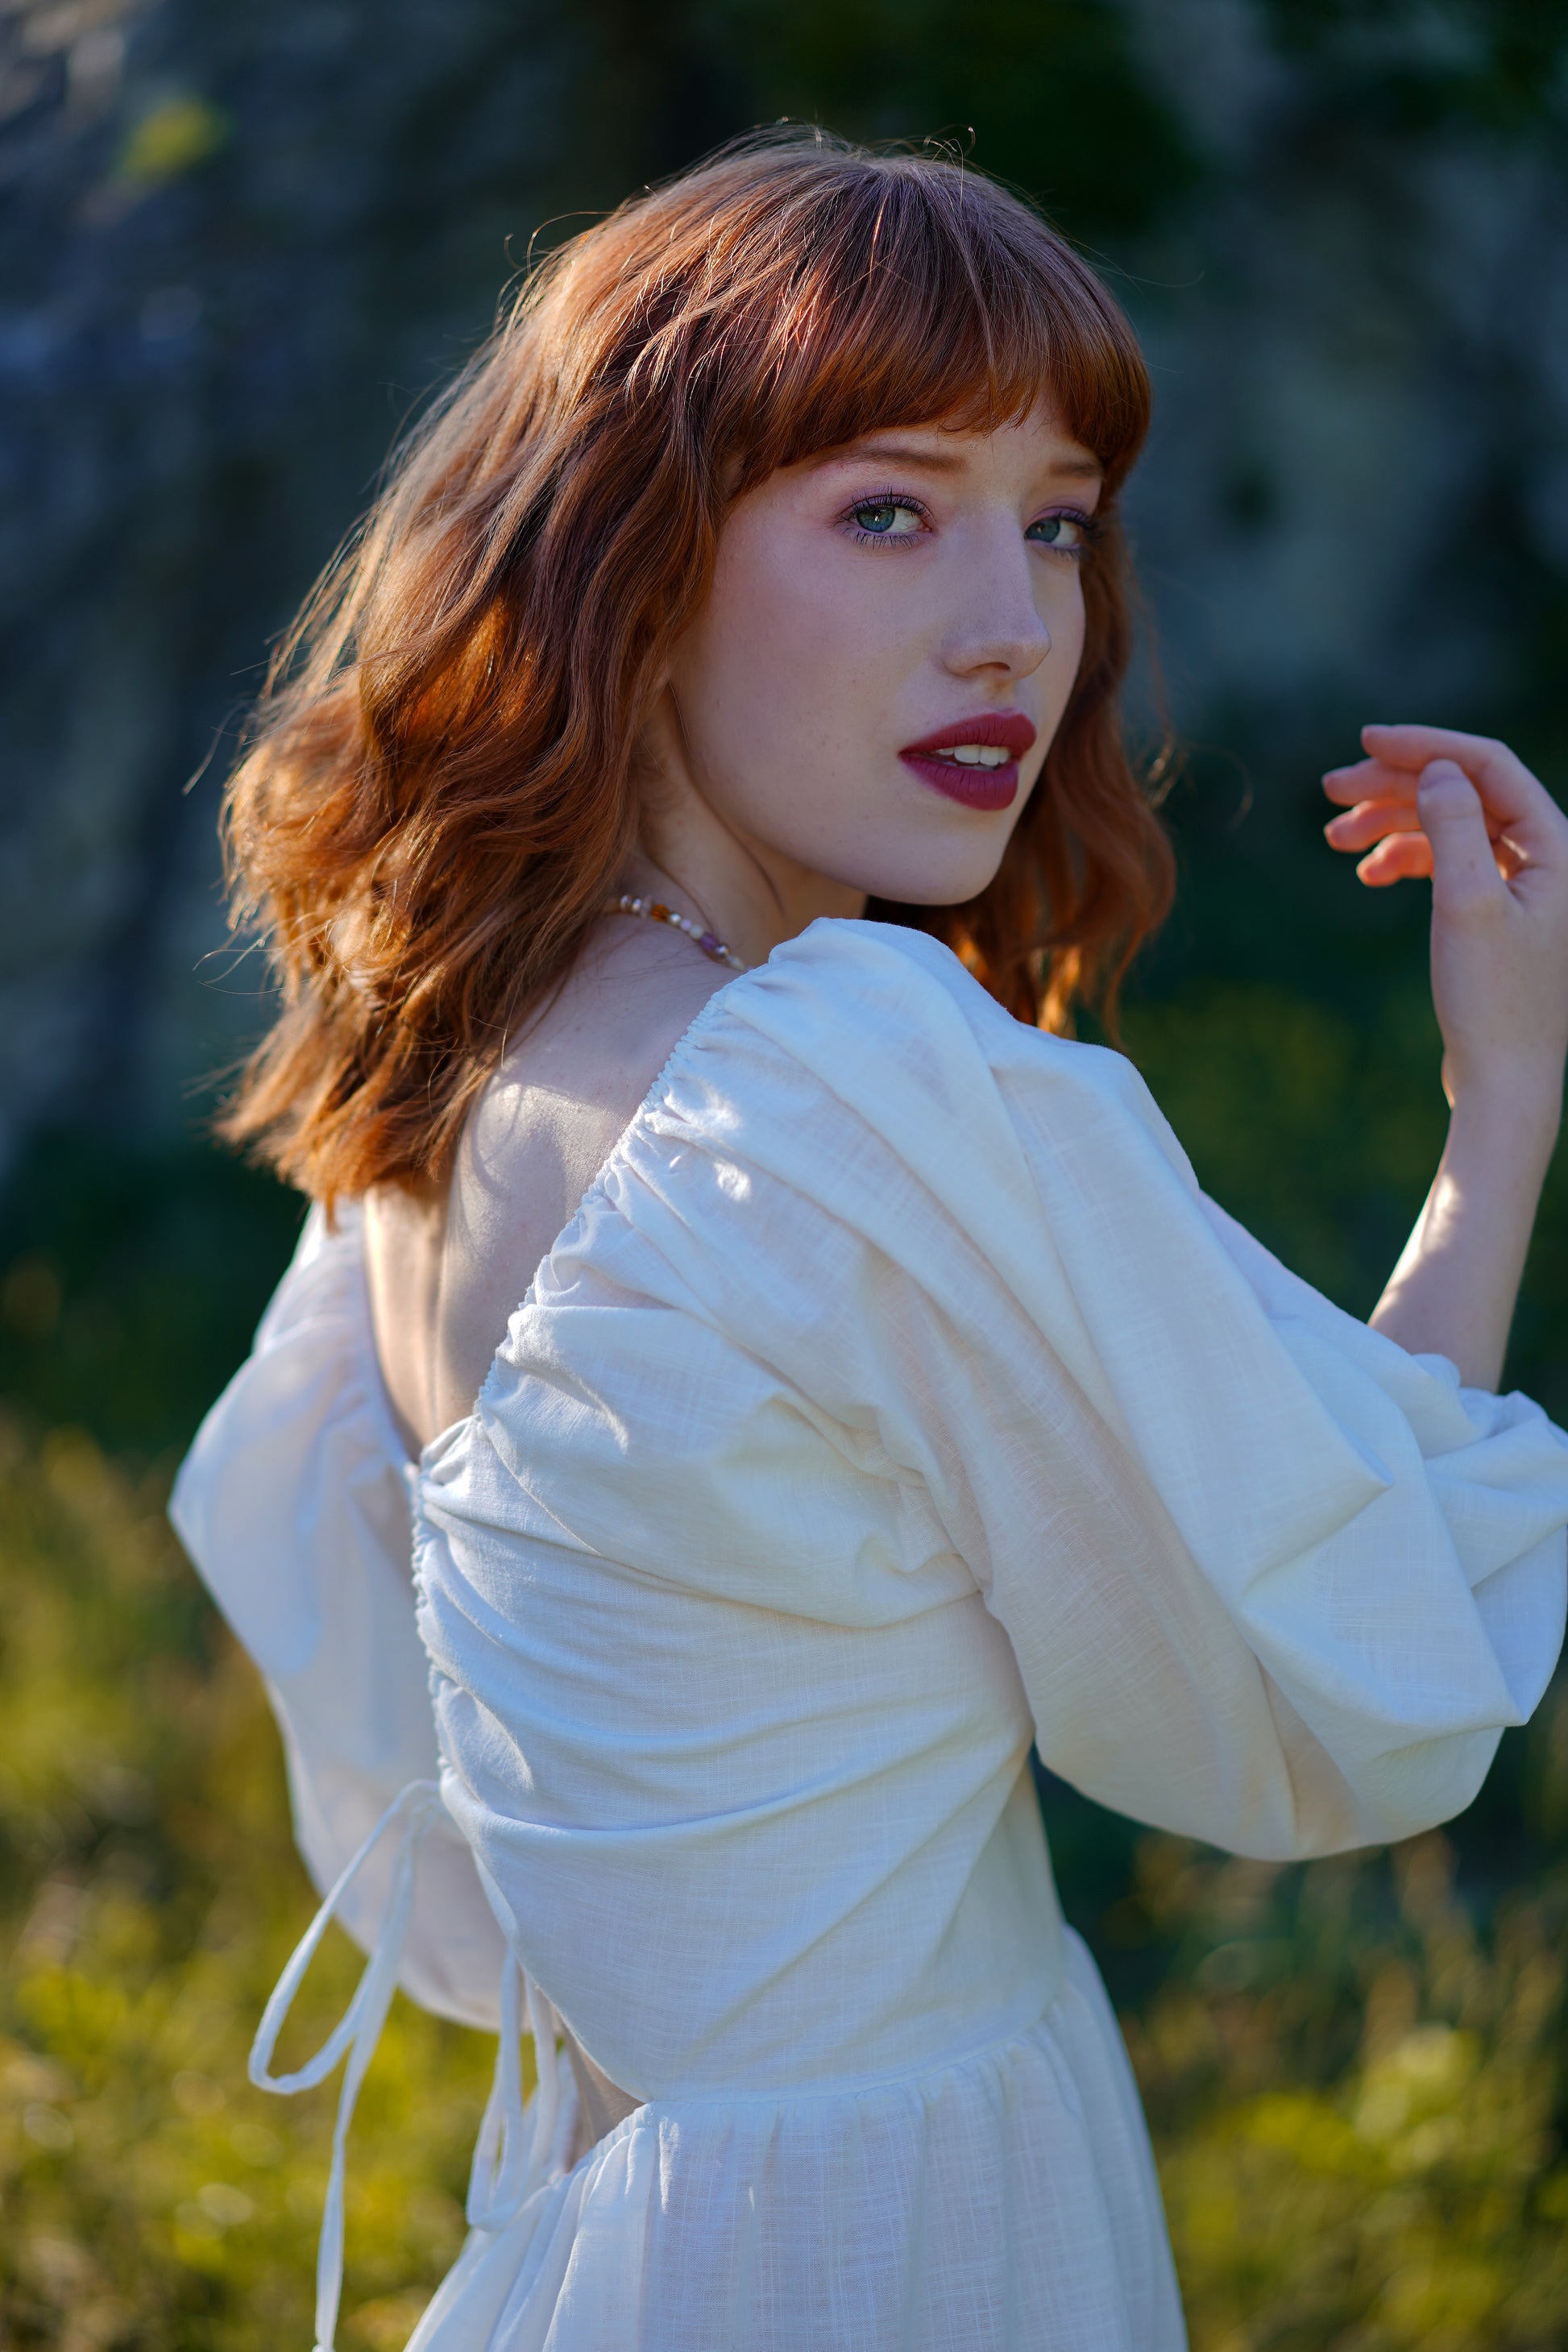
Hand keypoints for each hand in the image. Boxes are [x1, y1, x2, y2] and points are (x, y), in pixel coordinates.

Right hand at [1323, 722, 1567, 1119]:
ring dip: (1393, 825)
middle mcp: (1549, 857)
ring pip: (1453, 827)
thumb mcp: (1467, 906)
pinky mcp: (1502, 915)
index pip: (1487, 766)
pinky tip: (1369, 875)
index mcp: (1556, 846)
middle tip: (1330, 792)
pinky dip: (1408, 861)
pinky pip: (1453, 864)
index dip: (1424, 746)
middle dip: (1397, 787)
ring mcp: (1526, 886)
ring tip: (1335, 839)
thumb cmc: (1493, 1002)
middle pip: (1465, 793)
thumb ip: (1455, 826)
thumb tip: (1436, 770)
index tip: (1364, 741)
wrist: (1505, 1083)